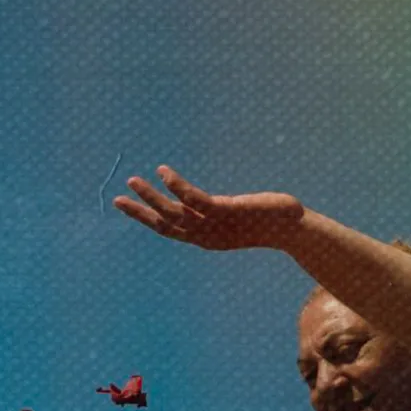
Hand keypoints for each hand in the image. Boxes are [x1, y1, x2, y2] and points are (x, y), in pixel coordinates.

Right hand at [113, 166, 303, 250]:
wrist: (294, 228)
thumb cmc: (270, 221)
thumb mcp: (237, 217)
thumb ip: (218, 211)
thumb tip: (205, 204)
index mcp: (207, 238)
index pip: (171, 230)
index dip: (148, 219)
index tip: (129, 207)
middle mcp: (206, 235)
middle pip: (165, 226)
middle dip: (139, 213)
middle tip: (116, 200)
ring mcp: (214, 225)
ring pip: (174, 213)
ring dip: (151, 197)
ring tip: (133, 181)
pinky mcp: (225, 212)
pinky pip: (194, 199)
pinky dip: (176, 186)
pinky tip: (164, 172)